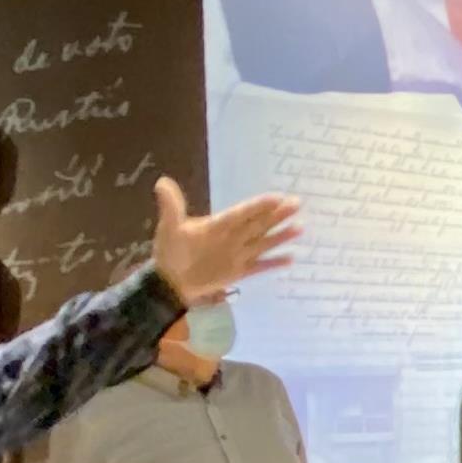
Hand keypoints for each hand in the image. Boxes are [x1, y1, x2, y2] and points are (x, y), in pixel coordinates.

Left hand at [150, 178, 300, 304]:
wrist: (169, 280)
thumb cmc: (171, 251)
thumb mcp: (170, 226)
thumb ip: (171, 206)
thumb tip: (162, 182)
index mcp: (220, 224)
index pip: (244, 212)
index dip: (259, 206)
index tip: (278, 197)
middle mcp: (233, 237)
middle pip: (259, 224)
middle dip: (278, 215)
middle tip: (297, 203)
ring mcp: (238, 255)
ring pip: (263, 243)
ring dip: (280, 236)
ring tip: (300, 228)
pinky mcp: (239, 272)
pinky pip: (260, 266)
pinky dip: (274, 263)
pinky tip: (291, 258)